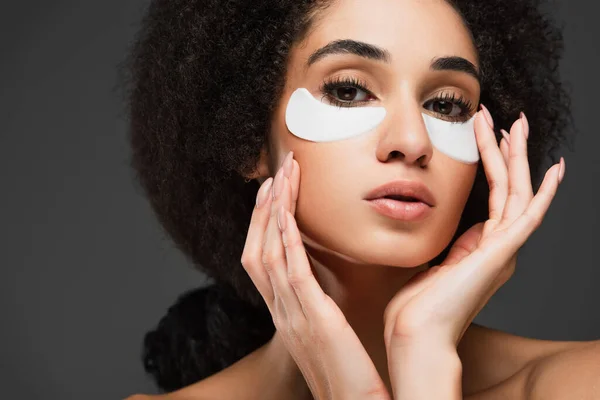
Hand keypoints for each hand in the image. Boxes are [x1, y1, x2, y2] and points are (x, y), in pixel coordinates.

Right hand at [240, 151, 390, 399]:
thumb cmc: (349, 375)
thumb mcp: (328, 335)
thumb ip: (321, 309)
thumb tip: (328, 284)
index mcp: (285, 314)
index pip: (261, 260)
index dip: (262, 223)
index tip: (272, 193)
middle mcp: (281, 312)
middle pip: (257, 249)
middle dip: (264, 208)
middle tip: (276, 173)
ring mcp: (292, 316)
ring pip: (269, 252)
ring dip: (274, 211)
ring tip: (284, 177)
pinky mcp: (313, 319)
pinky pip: (291, 271)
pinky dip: (286, 238)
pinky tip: (287, 212)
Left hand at [383, 109, 563, 390]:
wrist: (415, 334)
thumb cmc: (417, 306)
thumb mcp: (434, 264)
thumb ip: (451, 246)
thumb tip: (456, 229)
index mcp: (482, 249)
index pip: (493, 196)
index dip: (491, 164)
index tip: (485, 136)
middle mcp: (498, 248)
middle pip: (508, 187)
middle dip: (505, 150)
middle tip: (500, 118)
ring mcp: (502, 250)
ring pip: (516, 192)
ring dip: (515, 156)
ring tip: (513, 124)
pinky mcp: (501, 254)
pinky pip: (528, 215)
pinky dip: (543, 192)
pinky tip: (553, 167)